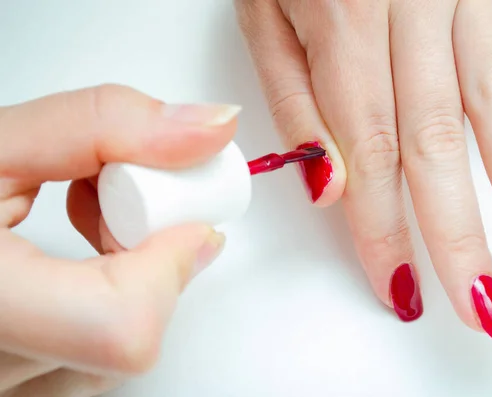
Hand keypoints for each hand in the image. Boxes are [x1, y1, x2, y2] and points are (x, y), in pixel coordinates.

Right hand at [0, 85, 238, 395]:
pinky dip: (106, 306)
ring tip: (81, 222)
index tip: (186, 214)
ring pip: (114, 356)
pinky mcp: (19, 394)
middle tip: (109, 200)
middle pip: (124, 337)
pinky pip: (90, 364)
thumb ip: (106, 124)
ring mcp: (0, 394)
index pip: (116, 325)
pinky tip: (72, 261)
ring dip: (127, 279)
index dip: (171, 263)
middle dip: (146, 254)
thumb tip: (210, 128)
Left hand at [236, 0, 491, 338]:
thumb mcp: (264, 15)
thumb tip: (328, 187)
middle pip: (439, 144)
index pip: (368, 153)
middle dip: (460, 231)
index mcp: (345, 23)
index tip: (400, 284)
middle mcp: (413, 12)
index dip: (383, 228)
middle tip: (482, 302)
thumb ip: (296, 101)